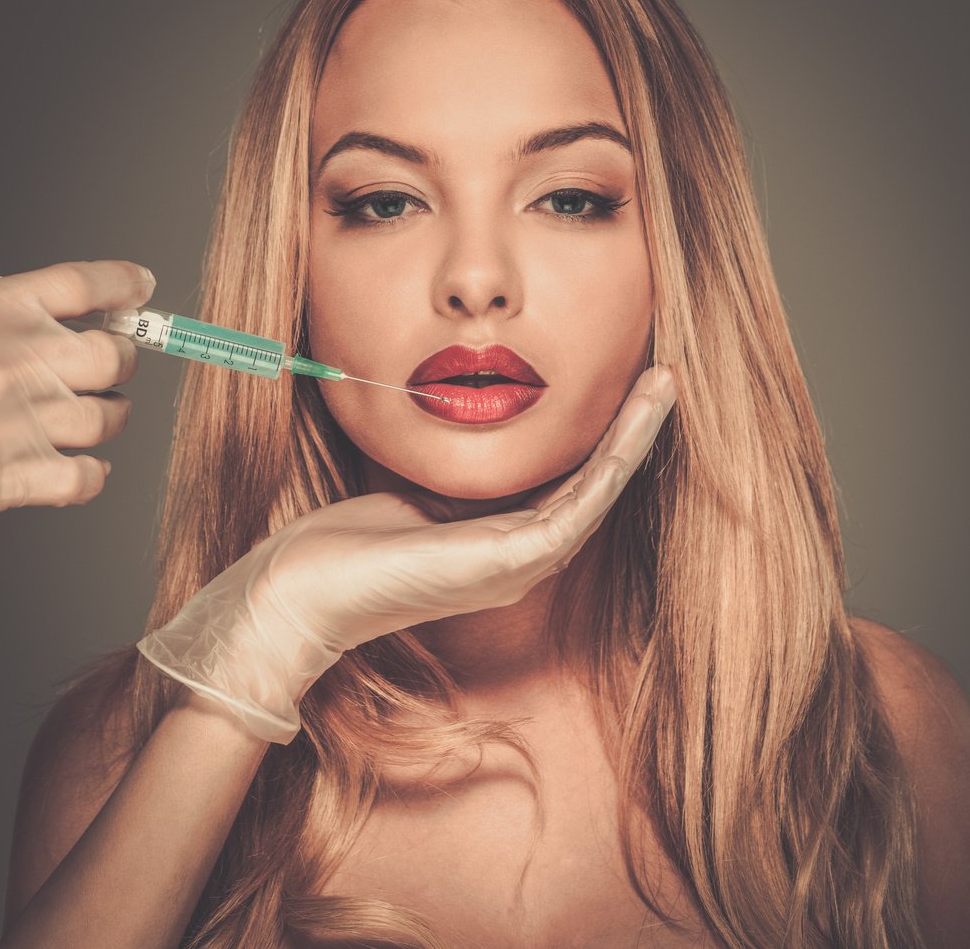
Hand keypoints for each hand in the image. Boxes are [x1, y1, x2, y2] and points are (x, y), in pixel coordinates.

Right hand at [0, 260, 155, 512]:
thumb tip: (30, 316)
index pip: (80, 284)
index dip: (120, 285)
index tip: (139, 285)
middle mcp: (21, 360)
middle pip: (112, 355)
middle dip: (118, 361)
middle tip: (109, 365)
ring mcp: (25, 419)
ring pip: (108, 417)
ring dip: (110, 417)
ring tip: (99, 416)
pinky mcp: (16, 475)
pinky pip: (83, 476)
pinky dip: (90, 476)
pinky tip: (84, 470)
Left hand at [137, 365, 676, 742]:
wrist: (305, 591)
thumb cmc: (351, 546)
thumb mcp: (418, 498)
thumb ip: (459, 482)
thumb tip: (474, 433)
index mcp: (502, 546)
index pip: (569, 487)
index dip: (603, 439)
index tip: (622, 389)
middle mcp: (523, 559)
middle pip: (596, 486)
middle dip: (632, 431)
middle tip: (663, 378)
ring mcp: (523, 563)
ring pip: (602, 489)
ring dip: (637, 435)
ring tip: (664, 383)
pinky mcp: (514, 559)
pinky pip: (586, 497)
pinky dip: (619, 452)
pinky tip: (639, 412)